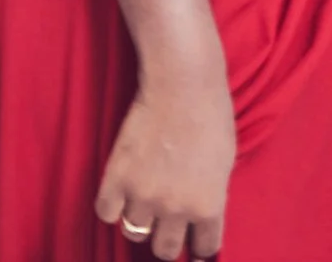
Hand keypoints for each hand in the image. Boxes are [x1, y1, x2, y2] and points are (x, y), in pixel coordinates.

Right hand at [93, 69, 235, 259]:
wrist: (182, 87)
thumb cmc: (211, 117)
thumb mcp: (225, 163)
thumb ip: (212, 195)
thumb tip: (200, 218)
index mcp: (209, 204)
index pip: (205, 247)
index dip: (202, 248)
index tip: (197, 248)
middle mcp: (175, 208)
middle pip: (165, 249)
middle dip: (168, 242)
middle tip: (168, 231)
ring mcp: (143, 196)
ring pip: (135, 232)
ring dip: (141, 221)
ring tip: (146, 203)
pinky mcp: (116, 180)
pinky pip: (107, 214)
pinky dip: (112, 207)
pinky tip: (122, 194)